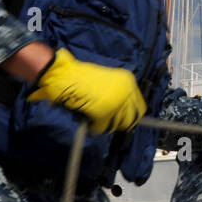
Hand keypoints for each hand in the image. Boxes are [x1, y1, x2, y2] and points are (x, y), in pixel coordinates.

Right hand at [27, 48, 145, 134]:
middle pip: (131, 118)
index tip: (124, 121)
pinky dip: (94, 127)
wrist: (62, 74)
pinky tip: (87, 119)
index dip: (132, 116)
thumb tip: (122, 114)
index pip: (140, 106)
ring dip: (105, 125)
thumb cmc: (79, 78)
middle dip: (119, 124)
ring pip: (117, 124)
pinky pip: (102, 127)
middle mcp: (125, 90)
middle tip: (107, 123)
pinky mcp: (104, 110)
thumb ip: (116, 96)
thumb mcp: (105, 83)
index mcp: (127, 80)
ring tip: (94, 119)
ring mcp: (116, 100)